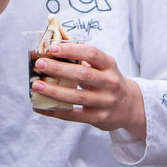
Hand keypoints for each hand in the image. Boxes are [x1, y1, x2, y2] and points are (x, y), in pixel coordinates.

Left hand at [31, 41, 145, 135]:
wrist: (130, 106)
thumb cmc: (108, 81)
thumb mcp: (104, 67)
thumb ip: (83, 60)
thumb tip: (51, 53)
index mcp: (109, 65)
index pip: (92, 54)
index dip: (72, 50)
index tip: (53, 48)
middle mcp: (109, 83)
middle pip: (83, 75)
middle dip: (59, 69)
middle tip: (40, 64)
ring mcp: (105, 102)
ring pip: (77, 97)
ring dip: (54, 91)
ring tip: (36, 86)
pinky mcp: (99, 118)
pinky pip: (74, 115)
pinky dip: (55, 111)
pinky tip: (40, 107)